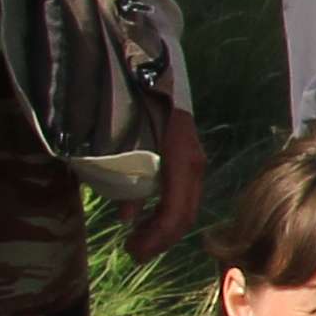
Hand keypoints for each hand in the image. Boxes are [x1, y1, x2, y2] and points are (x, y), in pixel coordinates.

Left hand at [124, 102, 209, 258]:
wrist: (144, 62)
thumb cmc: (132, 100)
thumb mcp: (123, 142)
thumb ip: (124, 179)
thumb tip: (127, 216)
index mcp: (181, 160)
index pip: (177, 211)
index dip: (157, 238)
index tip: (133, 252)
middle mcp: (192, 162)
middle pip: (185, 213)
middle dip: (160, 238)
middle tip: (133, 252)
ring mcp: (190, 158)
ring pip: (184, 205)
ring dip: (161, 227)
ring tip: (137, 238)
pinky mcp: (182, 154)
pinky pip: (179, 191)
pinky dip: (162, 209)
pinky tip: (141, 214)